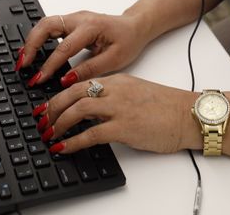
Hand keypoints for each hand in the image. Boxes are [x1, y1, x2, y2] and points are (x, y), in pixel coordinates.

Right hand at [17, 11, 150, 86]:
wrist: (135, 27)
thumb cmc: (128, 41)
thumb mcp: (114, 60)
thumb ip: (90, 70)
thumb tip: (66, 80)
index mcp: (91, 27)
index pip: (64, 47)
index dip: (50, 65)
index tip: (40, 79)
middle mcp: (79, 19)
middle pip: (47, 25)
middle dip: (31, 44)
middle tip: (23, 64)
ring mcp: (74, 18)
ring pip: (45, 23)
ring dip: (32, 40)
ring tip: (23, 59)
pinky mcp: (71, 22)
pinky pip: (50, 26)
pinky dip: (38, 37)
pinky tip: (32, 51)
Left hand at [37, 74, 196, 154]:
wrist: (188, 115)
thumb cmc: (166, 108)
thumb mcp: (136, 94)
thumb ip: (115, 98)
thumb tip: (93, 113)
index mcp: (118, 80)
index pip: (81, 84)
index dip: (59, 95)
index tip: (47, 106)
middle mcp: (115, 90)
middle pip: (73, 93)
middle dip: (52, 108)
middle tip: (41, 120)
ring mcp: (119, 108)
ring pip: (78, 109)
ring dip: (58, 123)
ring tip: (49, 134)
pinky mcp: (125, 127)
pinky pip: (91, 133)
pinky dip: (73, 141)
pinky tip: (63, 148)